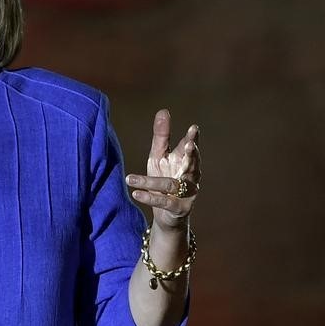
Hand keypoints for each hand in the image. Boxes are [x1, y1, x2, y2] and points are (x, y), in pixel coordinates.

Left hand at [126, 109, 200, 229]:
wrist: (166, 214)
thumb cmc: (163, 179)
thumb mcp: (158, 156)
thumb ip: (161, 136)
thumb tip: (164, 111)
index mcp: (184, 161)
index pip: (190, 148)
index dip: (192, 139)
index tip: (194, 128)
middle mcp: (190, 176)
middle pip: (192, 164)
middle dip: (192, 155)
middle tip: (189, 145)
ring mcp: (187, 193)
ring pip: (171, 184)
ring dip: (150, 182)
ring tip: (130, 178)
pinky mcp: (180, 208)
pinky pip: (165, 202)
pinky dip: (150, 198)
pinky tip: (136, 193)